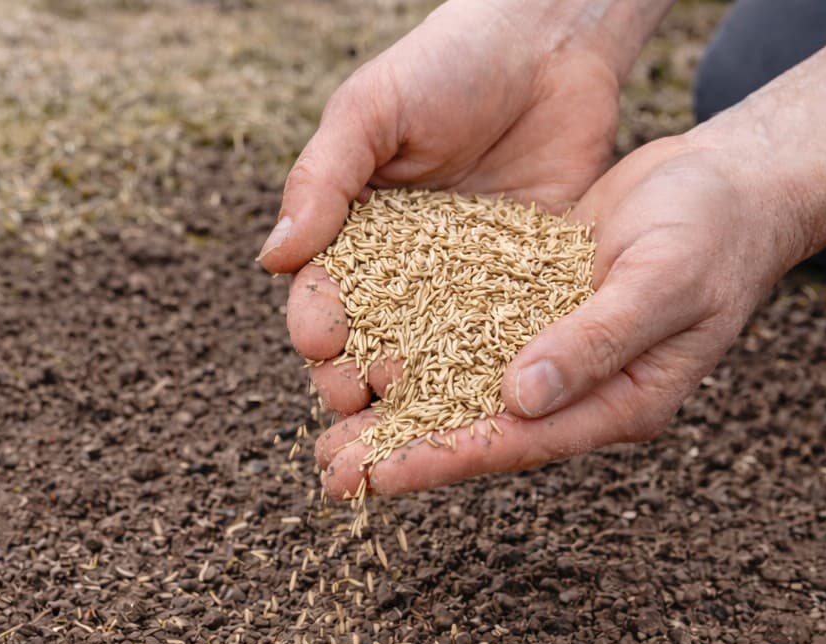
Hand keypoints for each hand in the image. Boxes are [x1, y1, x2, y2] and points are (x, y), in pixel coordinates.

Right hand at [261, 0, 652, 418]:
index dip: (317, 323)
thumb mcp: (372, 110)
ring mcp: (464, 284)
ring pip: (432, 353)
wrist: (552, 42)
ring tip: (412, 418)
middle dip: (356, 373)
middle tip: (357, 398)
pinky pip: (504, 336)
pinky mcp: (525, 287)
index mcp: (352, 231)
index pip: (323, 291)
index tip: (319, 346)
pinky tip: (489, 400)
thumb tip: (273, 257)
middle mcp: (403, 268)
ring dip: (416, 391)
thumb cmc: (448, 62)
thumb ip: (323, 180)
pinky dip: (492, 370)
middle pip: (370, 338)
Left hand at [316, 134, 804, 497]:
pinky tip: (365, 354)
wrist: (732, 182)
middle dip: (402, 452)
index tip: (376, 477)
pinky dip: (416, 350)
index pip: (515, 443)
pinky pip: (464, 339)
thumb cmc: (715, 231)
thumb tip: (519, 399)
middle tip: (328, 475)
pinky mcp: (531, 310)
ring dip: (398, 410)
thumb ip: (593, 342)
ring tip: (328, 432)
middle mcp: (575, 391)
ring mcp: (552, 353)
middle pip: (477, 430)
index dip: (442, 459)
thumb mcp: (661, 283)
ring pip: (461, 391)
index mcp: (616, 404)